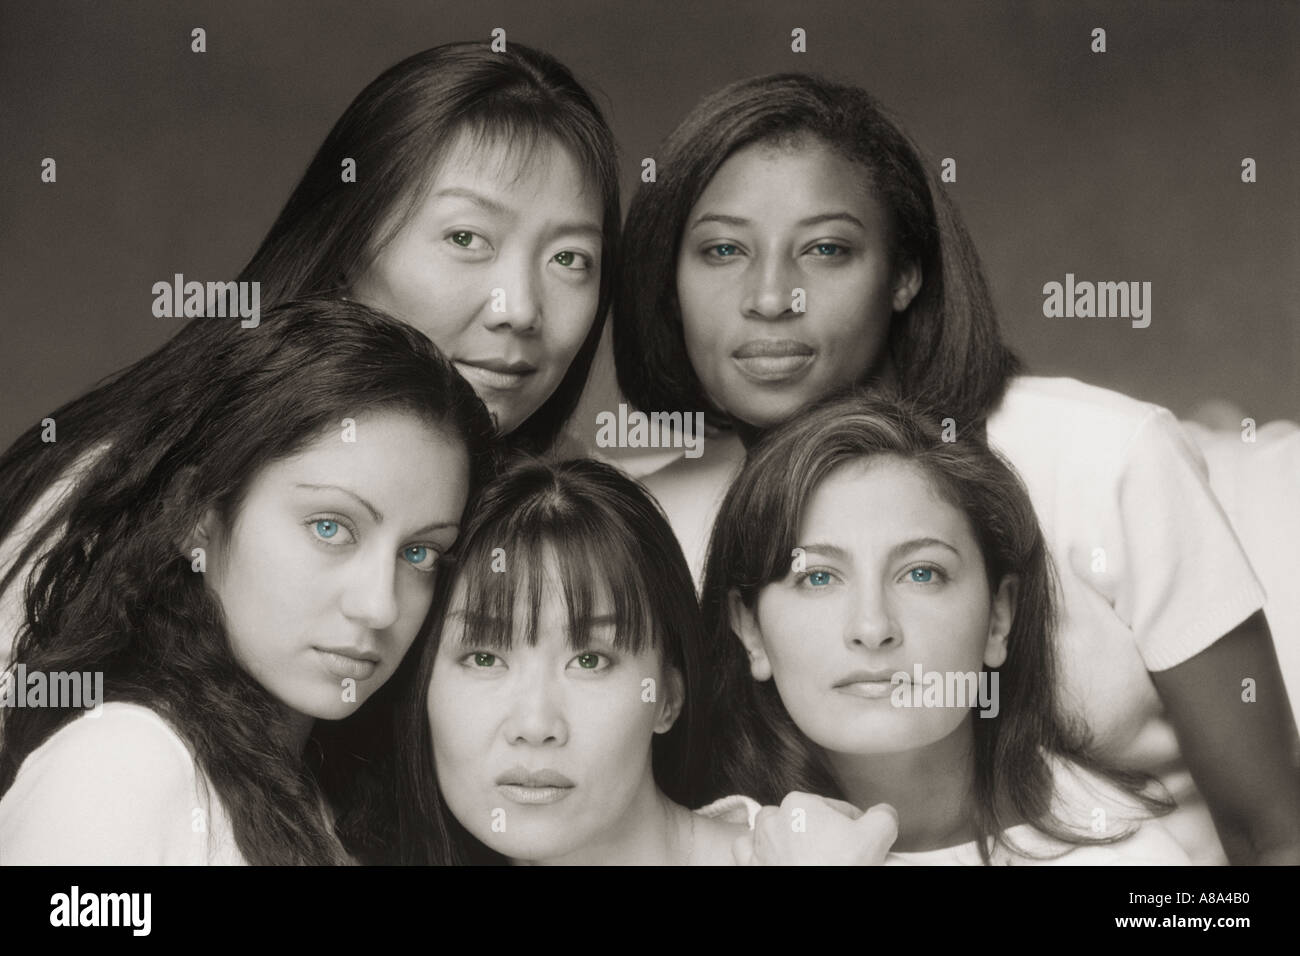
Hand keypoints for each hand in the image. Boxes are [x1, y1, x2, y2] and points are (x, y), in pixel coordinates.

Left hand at [732, 791, 898, 864]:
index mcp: (800, 803)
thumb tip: (883, 812)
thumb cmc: (841, 867)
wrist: (818, 902)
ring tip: (805, 856)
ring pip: (769, 830)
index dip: (851, 824)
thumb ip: (883, 814)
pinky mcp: (749, 866)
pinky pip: (747, 851)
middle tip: (836, 851)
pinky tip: (775, 860)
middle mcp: (773, 819)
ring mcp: (758, 844)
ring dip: (784, 838)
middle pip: (801, 817)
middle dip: (818, 830)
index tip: (858, 840)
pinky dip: (759, 853)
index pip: (834, 807)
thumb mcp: (878, 834)